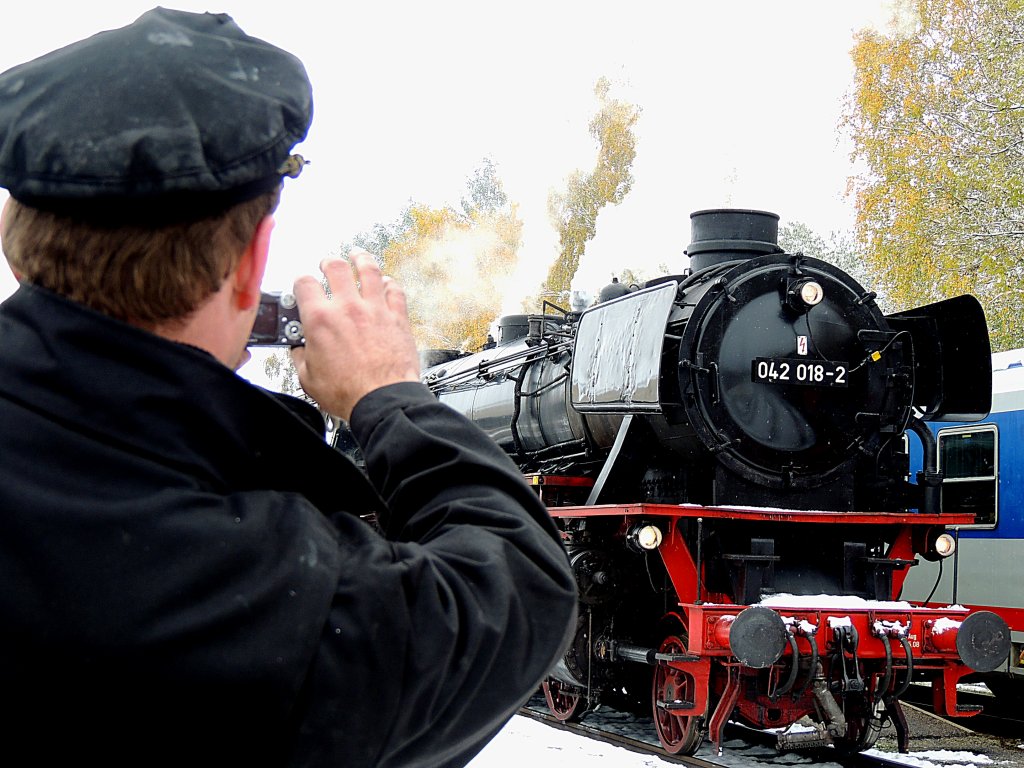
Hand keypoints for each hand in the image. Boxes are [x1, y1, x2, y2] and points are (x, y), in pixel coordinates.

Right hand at [291, 250, 419, 419]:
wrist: (383, 400)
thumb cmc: (349, 392)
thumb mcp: (309, 378)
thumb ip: (301, 357)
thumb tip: (299, 351)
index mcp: (320, 320)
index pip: (304, 284)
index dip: (300, 281)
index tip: (302, 284)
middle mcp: (347, 308)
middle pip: (336, 267)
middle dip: (329, 262)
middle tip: (328, 263)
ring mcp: (374, 309)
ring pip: (369, 270)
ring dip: (361, 259)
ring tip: (358, 255)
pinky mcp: (397, 317)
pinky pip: (395, 290)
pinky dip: (390, 283)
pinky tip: (387, 282)